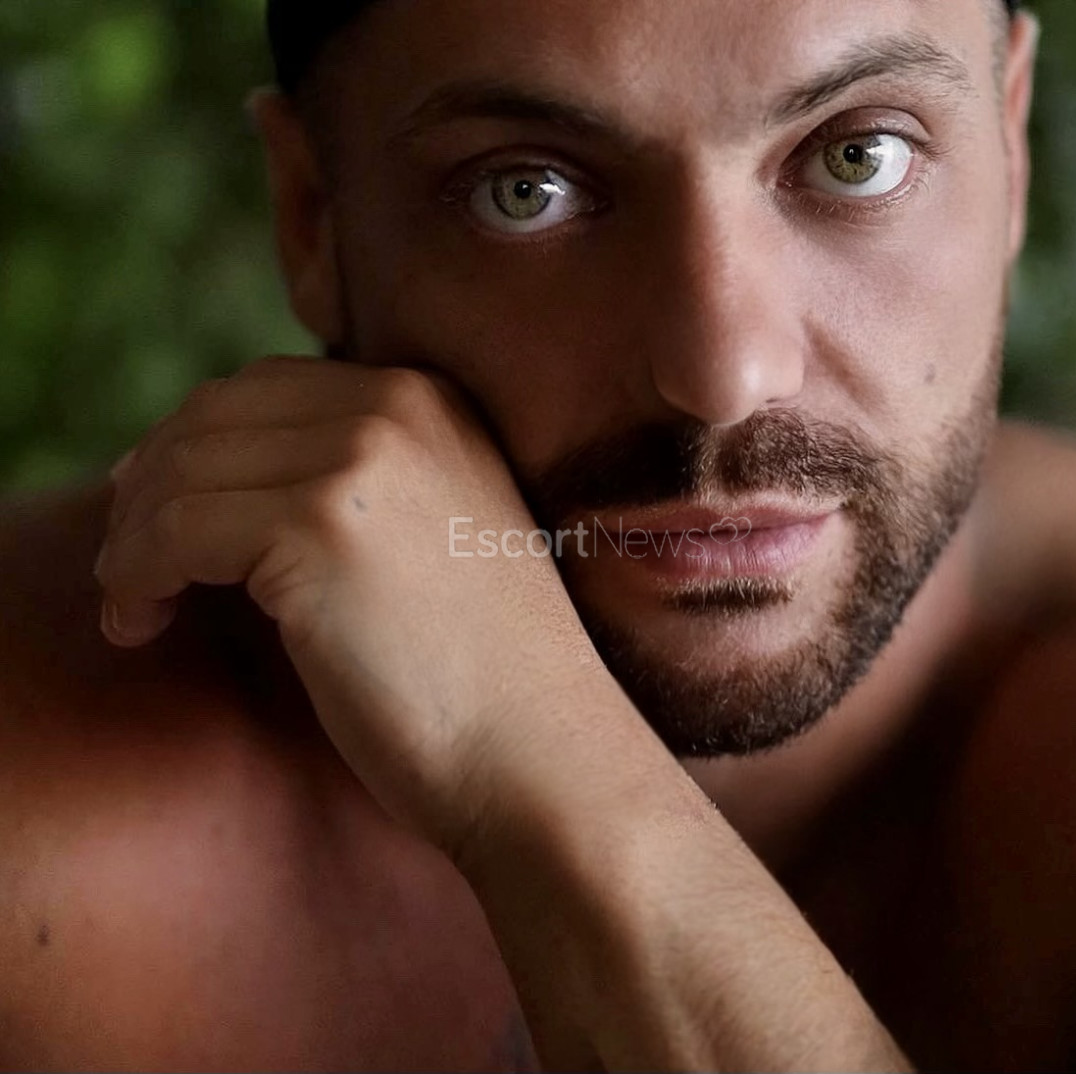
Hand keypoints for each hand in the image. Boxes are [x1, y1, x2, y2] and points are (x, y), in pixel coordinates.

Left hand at [94, 356, 606, 847]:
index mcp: (431, 401)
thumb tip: (225, 481)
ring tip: (131, 606)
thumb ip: (359, 481)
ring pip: (180, 472)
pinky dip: (133, 578)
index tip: (154, 509)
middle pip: (212, 417)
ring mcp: (361, 460)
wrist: (542, 752)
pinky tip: (140, 624)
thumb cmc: (484, 673)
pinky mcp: (319, 527)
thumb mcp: (435, 534)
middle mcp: (397, 406)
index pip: (265, 387)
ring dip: (132, 541)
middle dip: (149, 488)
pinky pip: (172, 533)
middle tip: (127, 563)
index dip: (191, 444)